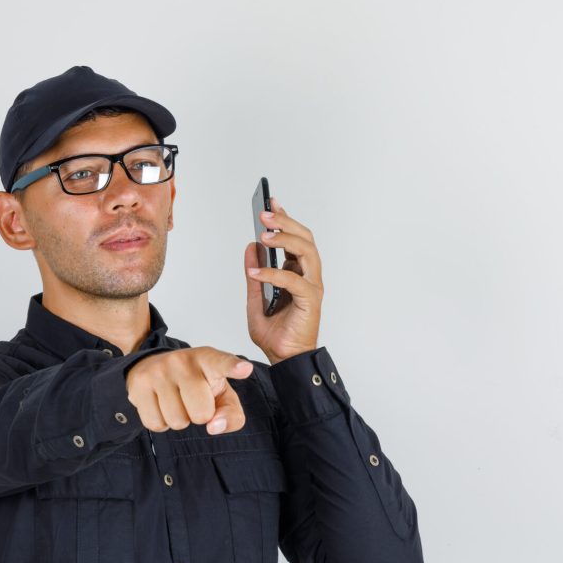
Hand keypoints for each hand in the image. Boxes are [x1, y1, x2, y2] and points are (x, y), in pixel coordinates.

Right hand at [126, 347, 253, 434]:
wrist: (151, 367)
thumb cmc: (196, 384)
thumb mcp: (221, 395)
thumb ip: (231, 414)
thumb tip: (214, 427)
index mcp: (208, 359)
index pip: (222, 363)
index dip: (233, 367)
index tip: (244, 369)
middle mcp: (182, 361)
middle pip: (201, 413)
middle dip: (199, 416)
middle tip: (192, 400)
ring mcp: (158, 371)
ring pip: (177, 421)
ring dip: (179, 420)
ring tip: (176, 401)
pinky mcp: (138, 385)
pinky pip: (156, 423)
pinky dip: (161, 422)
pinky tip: (161, 405)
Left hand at [244, 196, 323, 363]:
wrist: (283, 360)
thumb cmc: (276, 335)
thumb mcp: (255, 300)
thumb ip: (254, 274)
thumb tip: (251, 248)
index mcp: (297, 273)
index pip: (294, 238)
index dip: (284, 218)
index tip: (270, 202)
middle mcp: (308, 276)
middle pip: (304, 238)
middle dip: (285, 222)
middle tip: (264, 214)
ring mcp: (312, 286)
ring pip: (306, 251)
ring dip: (285, 239)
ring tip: (264, 234)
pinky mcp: (311, 300)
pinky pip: (294, 279)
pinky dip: (273, 273)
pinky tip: (255, 272)